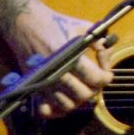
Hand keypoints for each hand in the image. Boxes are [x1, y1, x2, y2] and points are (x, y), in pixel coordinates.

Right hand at [2, 3, 112, 118]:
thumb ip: (99, 41)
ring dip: (78, 100)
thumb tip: (108, 53)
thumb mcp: (81, 27)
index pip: (95, 79)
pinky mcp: (34, 86)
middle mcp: (57, 72)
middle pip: (84, 95)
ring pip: (67, 105)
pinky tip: (63, 101)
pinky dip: (55, 111)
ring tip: (81, 89)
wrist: (25, 23)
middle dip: (94, 89)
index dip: (106, 78)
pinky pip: (46, 110)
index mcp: (69, 56)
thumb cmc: (54, 23)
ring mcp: (44, 81)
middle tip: (95, 81)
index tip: (107, 74)